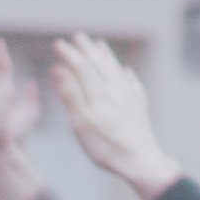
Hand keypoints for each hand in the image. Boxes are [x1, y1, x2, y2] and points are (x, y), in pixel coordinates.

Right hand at [52, 36, 181, 199]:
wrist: (141, 163)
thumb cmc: (107, 146)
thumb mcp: (81, 122)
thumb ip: (70, 94)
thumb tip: (58, 69)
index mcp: (99, 94)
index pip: (83, 68)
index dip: (70, 54)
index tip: (58, 43)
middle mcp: (116, 92)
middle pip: (101, 65)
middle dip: (88, 50)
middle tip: (79, 36)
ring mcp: (130, 100)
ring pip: (117, 71)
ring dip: (107, 57)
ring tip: (101, 45)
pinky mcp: (140, 111)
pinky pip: (134, 86)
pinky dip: (128, 76)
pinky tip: (127, 72)